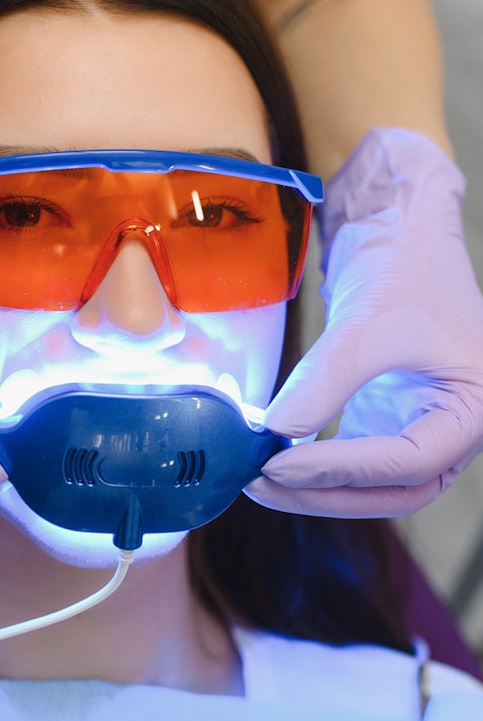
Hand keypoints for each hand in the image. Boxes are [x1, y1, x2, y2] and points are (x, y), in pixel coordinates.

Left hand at [245, 128, 482, 515]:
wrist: (403, 229)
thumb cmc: (407, 266)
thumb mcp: (369, 322)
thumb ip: (326, 379)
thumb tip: (275, 430)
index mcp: (473, 409)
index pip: (405, 461)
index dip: (339, 469)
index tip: (279, 464)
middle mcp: (453, 427)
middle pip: (391, 488)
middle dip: (324, 492)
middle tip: (262, 484)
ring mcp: (419, 423)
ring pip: (372, 482)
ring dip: (316, 485)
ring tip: (260, 478)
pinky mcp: (386, 413)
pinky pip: (353, 454)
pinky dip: (316, 462)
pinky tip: (276, 457)